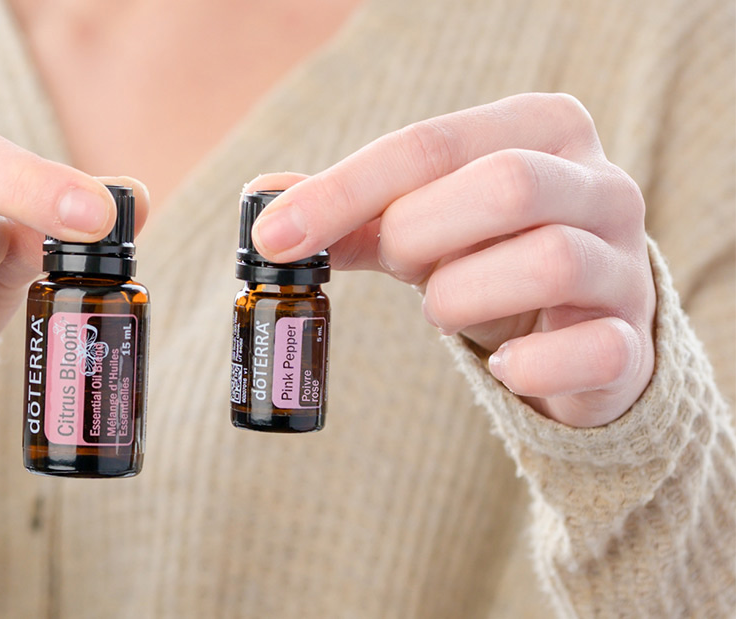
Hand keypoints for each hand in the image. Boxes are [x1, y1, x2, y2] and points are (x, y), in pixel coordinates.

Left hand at [247, 93, 654, 426]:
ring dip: (463, 296)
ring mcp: (627, 263)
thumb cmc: (489, 254)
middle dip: (420, 234)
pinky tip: (501, 367)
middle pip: (504, 185)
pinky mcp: (633, 341)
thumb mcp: (424, 219)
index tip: (276, 237)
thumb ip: (355, 210)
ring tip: (443, 307)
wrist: (583, 328)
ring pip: (550, 259)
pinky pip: (591, 351)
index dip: (344, 191)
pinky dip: (528, 366)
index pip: (432, 144)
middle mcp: (599, 184)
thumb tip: (263, 199)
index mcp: (540, 128)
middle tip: (398, 266)